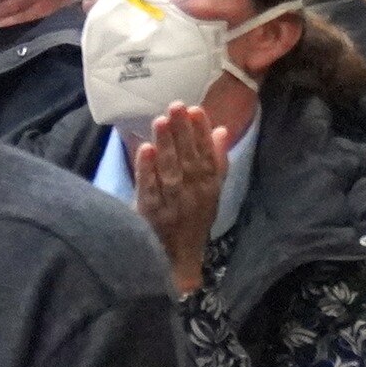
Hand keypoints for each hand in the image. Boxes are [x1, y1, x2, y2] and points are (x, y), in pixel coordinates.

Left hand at [132, 104, 227, 293]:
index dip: (202, 134)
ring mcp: (171, 205)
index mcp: (209, 189)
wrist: (176, 261)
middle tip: (176, 106)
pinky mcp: (150, 214)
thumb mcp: (211, 192)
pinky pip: (149, 190)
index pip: (208, 157)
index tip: (196, 109)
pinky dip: (147, 170)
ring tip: (160, 121)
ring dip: (165, 146)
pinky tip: (144, 150)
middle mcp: (192, 196)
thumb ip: (216, 162)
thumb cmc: (192, 220)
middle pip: (188, 161)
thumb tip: (221, 130)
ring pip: (169, 172)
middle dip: (182, 133)